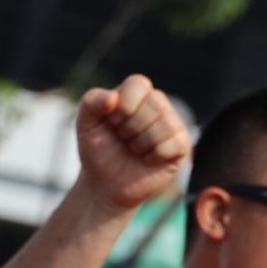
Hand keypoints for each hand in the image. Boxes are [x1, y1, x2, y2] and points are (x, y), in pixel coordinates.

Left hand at [73, 75, 190, 212]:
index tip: (112, 123)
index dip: (124, 107)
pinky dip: (155, 154)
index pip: (139, 84)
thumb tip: (113, 97)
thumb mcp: (85, 123)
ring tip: (134, 149)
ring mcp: (172, 124)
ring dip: (141, 143)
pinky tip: (148, 159)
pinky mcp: (181, 145)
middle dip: (130, 128)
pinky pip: (175, 143)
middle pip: (154, 103)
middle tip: (124, 139)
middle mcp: (157, 104)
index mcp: (136, 93)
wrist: (106, 184)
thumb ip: (91, 102)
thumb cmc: (99, 150)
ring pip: (165, 123)